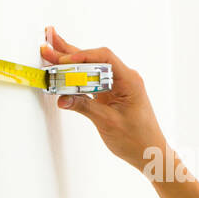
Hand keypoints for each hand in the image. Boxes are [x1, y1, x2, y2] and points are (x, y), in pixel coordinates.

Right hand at [41, 26, 167, 173]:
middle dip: (69, 53)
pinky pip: (91, 81)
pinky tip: (62, 70)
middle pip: (94, 60)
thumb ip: (85, 107)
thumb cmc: (138, 139)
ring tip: (50, 49)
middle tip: (48, 44)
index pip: (104, 58)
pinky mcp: (110, 94)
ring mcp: (116, 86)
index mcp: (130, 81)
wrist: (150, 153)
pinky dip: (75, 77)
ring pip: (90, 69)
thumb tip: (63, 98)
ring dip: (70, 62)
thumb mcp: (108, 122)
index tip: (64, 61)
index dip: (83, 56)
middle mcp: (124, 79)